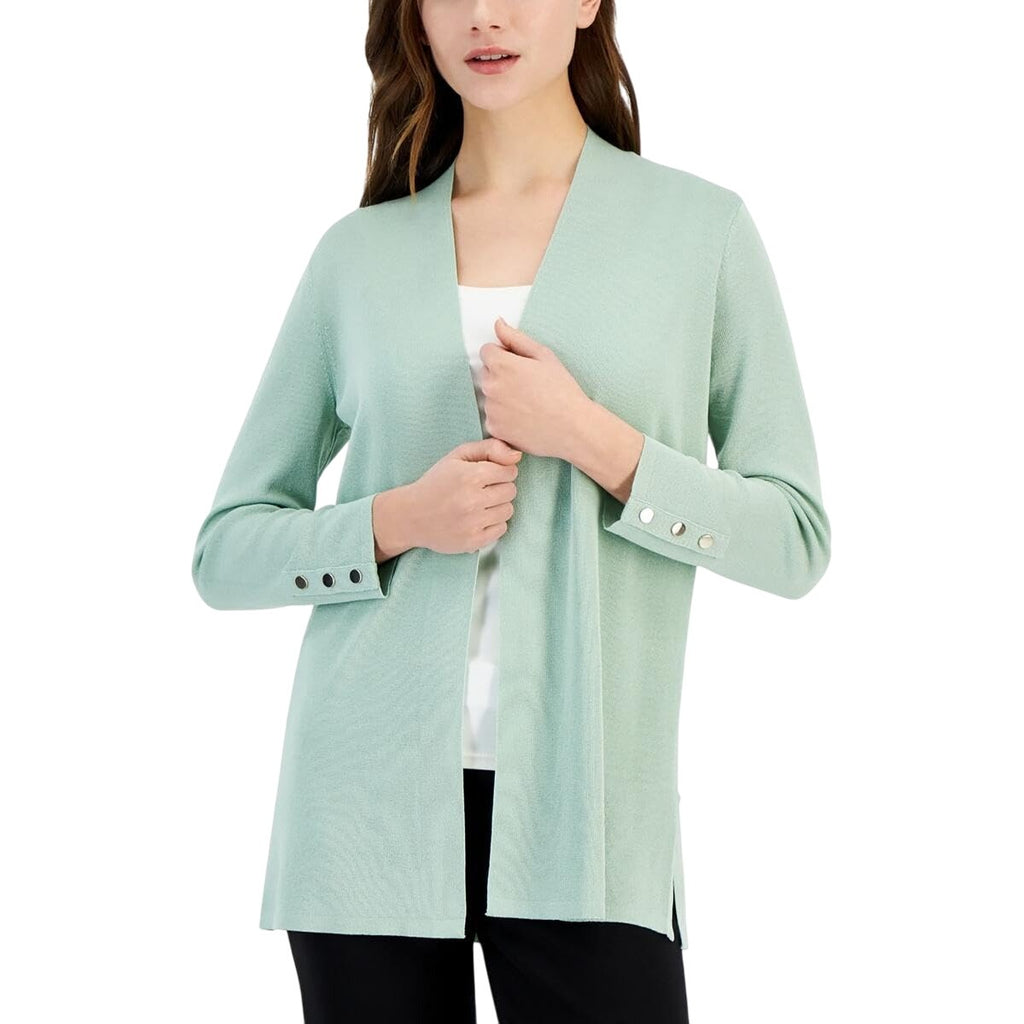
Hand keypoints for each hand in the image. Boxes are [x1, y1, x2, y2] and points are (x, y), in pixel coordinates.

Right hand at [405, 437, 522, 553]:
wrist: (411, 516)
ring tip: (480, 504)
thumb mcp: (457, 456)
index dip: (500, 471)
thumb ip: (489, 448)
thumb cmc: (436, 482)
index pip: (509, 471)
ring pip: (508, 510)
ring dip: (498, 506)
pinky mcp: (473, 541)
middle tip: (483, 490)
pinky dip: (493, 523)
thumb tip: (518, 456)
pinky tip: (478, 518)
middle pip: (511, 491)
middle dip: (500, 488)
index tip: (487, 475)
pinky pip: (501, 529)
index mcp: (469, 476)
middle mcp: (472, 500)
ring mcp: (473, 523)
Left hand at [479, 318, 591, 459]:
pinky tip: (524, 418)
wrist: (573, 428)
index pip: (486, 351)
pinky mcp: (493, 429)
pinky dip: (504, 418)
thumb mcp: (544, 356)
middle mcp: (490, 386)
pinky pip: (493, 418)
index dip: (503, 356)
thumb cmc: (562, 390)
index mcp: (501, 365)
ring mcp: (491, 409)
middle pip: (486, 374)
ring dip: (502, 398)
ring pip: (489, 397)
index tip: (519, 366)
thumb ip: (516, 339)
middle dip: (501, 376)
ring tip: (528, 404)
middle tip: (527, 387)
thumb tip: (498, 324)